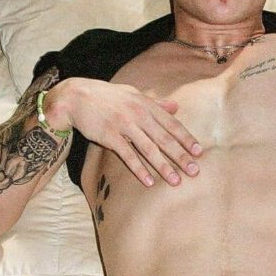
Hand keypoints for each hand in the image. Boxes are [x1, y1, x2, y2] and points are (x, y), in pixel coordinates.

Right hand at [44, 78, 201, 186]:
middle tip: (194, 171)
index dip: (186, 138)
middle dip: (180, 156)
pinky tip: (149, 181)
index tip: (198, 152)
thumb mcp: (133, 94)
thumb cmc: (107, 97)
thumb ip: (155, 102)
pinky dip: (139, 169)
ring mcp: (124, 125)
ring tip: (175, 181)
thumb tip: (176, 107)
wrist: (76, 96)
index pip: (171, 123)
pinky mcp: (109, 136)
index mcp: (146, 104)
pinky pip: (127, 155)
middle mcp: (138, 114)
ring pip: (148, 149)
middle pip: (164, 138)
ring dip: (163, 166)